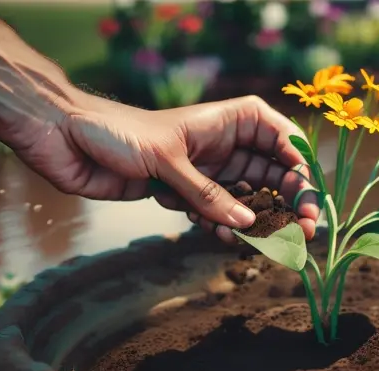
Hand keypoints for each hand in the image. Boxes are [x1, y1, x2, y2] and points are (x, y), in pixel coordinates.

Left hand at [10, 93, 319, 242]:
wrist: (67, 140)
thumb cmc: (117, 132)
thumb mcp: (168, 161)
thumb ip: (208, 194)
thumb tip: (249, 223)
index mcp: (232, 119)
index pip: (283, 140)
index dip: (302, 170)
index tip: (311, 201)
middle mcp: (227, 144)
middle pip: (275, 174)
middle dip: (290, 202)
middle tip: (307, 231)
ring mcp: (210, 170)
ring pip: (250, 198)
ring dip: (258, 221)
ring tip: (268, 243)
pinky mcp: (189, 193)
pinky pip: (220, 214)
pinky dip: (224, 227)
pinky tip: (226, 238)